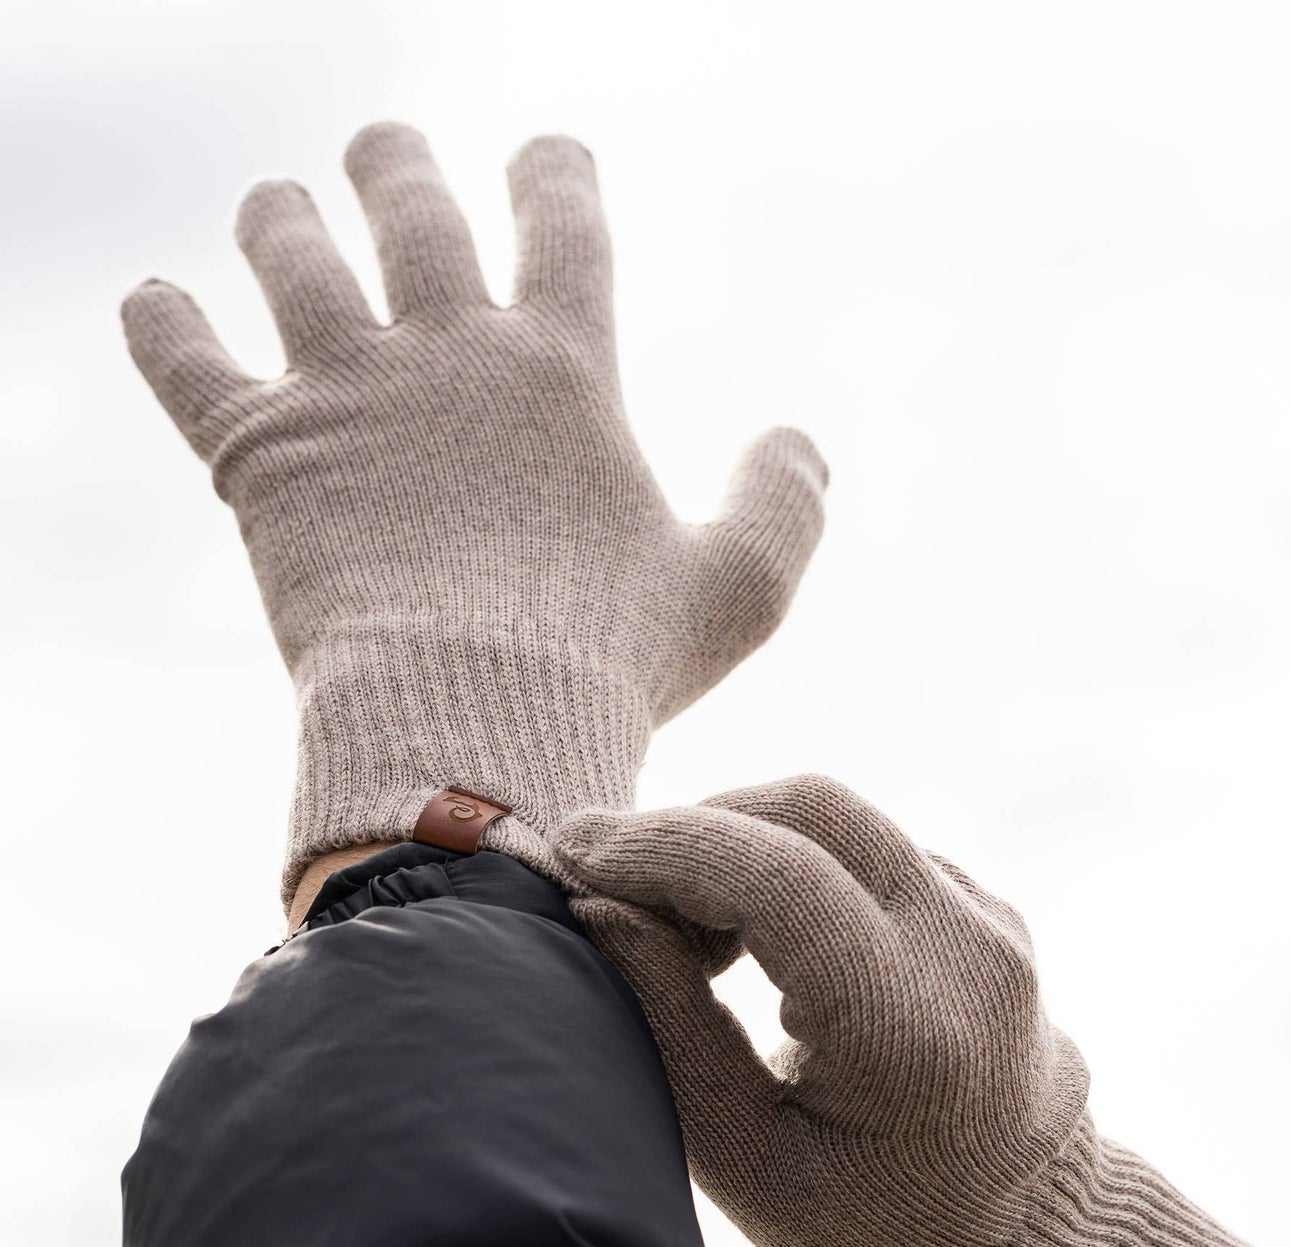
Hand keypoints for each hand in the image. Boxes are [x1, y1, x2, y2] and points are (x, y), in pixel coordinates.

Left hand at [122, 123, 826, 905]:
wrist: (472, 720)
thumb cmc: (612, 665)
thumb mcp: (738, 590)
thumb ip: (785, 506)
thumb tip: (803, 439)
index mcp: (563, 370)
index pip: (564, 225)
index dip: (554, 173)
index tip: (544, 149)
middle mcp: (450, 351)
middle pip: (411, 208)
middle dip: (396, 164)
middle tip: (383, 150)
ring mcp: (347, 390)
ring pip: (290, 250)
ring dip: (281, 216)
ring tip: (281, 206)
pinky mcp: (259, 450)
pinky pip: (185, 358)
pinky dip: (162, 323)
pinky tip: (156, 300)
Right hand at [556, 775, 1279, 1246]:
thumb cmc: (872, 1233)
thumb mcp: (745, 1159)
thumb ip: (669, 1022)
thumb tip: (595, 907)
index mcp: (912, 1029)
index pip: (777, 877)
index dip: (662, 848)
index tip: (573, 853)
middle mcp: (970, 950)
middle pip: (812, 810)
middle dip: (693, 827)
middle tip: (611, 882)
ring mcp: (989, 919)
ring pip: (839, 817)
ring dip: (738, 840)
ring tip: (677, 925)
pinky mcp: (982, 909)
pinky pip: (867, 846)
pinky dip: (787, 860)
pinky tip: (746, 931)